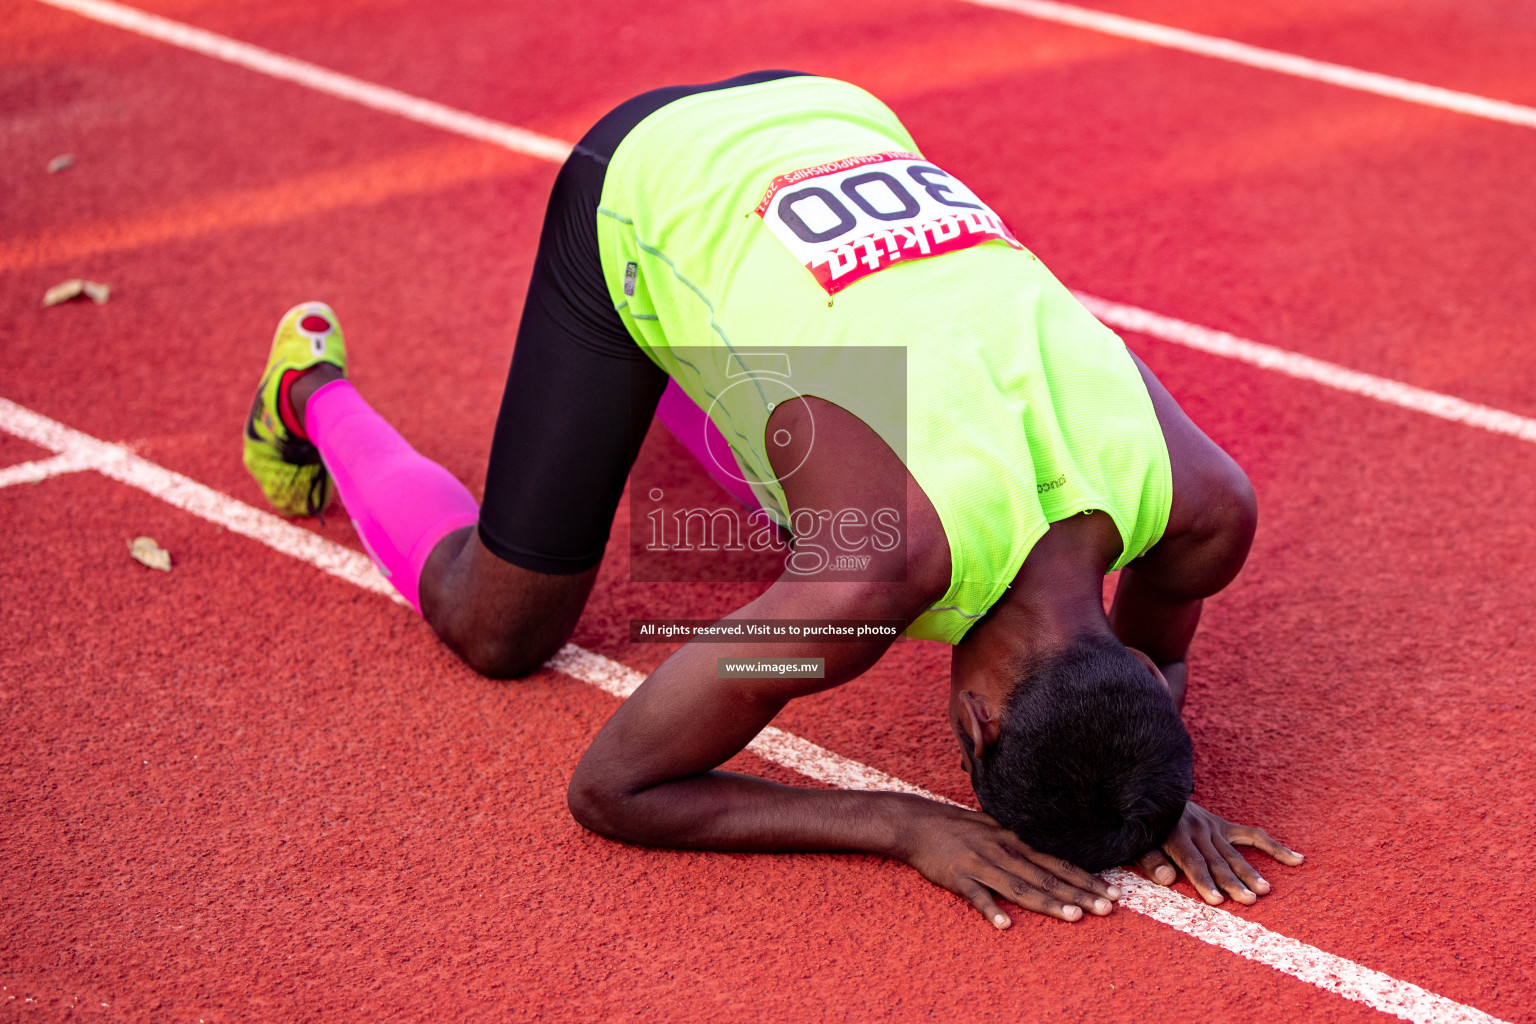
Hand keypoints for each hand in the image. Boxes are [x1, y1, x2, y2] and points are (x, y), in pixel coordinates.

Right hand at [897, 802, 1120, 927]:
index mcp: (1014, 843)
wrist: (917, 823)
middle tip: (1107, 908)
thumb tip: (1041, 857)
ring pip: (1020, 887)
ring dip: (1048, 902)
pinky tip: (1005, 924)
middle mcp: (1004, 852)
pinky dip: (991, 909)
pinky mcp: (958, 877)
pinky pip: (977, 895)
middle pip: (1046, 878)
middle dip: (1079, 894)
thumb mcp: (992, 829)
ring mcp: (981, 864)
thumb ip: (1017, 844)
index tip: (1111, 892)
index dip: (1085, 879)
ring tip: (1074, 917)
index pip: (1057, 864)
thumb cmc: (956, 827)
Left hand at [1139, 801, 1303, 904]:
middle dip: (1232, 883)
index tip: (1217, 901)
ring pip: (1235, 854)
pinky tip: (1297, 860)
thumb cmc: (1145, 826)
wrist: (1156, 792)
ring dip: (1250, 873)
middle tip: (1248, 901)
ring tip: (1264, 890)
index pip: (1193, 863)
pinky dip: (1275, 847)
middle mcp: (1198, 831)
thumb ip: (1151, 860)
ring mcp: (1214, 828)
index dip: (1204, 882)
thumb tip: (1167, 879)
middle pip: (1218, 862)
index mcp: (1176, 836)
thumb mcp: (1139, 842)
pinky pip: (1254, 836)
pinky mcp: (1225, 826)